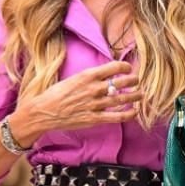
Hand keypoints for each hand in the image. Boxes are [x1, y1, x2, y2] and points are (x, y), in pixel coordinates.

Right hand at [13, 61, 139, 140]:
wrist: (44, 111)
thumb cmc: (55, 94)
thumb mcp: (72, 79)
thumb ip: (88, 78)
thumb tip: (102, 76)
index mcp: (88, 75)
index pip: (114, 67)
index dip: (125, 67)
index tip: (128, 68)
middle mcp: (94, 88)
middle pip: (122, 82)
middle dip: (133, 80)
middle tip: (136, 81)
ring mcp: (96, 104)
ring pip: (122, 98)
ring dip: (134, 96)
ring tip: (140, 94)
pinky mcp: (95, 118)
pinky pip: (117, 116)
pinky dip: (128, 114)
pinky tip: (134, 111)